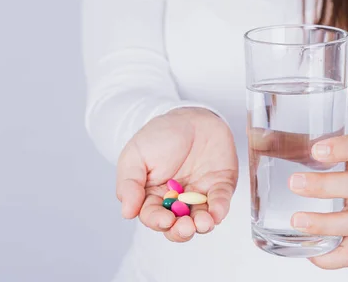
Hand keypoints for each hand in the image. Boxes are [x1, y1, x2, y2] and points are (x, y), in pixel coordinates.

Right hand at [116, 107, 237, 241]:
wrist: (190, 116)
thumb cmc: (161, 135)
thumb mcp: (136, 154)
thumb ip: (130, 183)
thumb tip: (127, 213)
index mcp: (153, 195)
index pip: (153, 216)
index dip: (158, 221)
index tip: (164, 220)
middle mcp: (177, 201)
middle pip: (178, 226)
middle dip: (181, 231)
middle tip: (185, 227)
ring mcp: (199, 195)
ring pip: (200, 219)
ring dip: (202, 225)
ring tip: (202, 222)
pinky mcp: (220, 186)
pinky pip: (220, 202)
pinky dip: (219, 209)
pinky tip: (216, 212)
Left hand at [288, 134, 347, 268]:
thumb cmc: (333, 163)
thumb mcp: (317, 148)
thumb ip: (290, 142)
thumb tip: (256, 137)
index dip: (342, 148)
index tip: (316, 149)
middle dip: (324, 186)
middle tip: (294, 183)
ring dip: (324, 223)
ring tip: (296, 221)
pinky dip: (332, 258)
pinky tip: (311, 255)